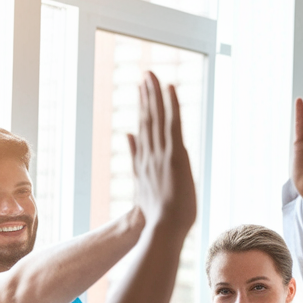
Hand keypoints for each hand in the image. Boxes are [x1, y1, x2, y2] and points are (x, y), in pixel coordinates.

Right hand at [130, 72, 196, 231]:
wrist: (163, 227)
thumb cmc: (158, 215)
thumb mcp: (143, 188)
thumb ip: (135, 162)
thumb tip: (128, 138)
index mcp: (145, 163)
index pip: (144, 130)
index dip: (143, 109)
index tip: (142, 90)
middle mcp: (150, 154)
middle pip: (147, 119)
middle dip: (146, 95)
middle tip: (146, 74)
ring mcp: (161, 154)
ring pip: (157, 118)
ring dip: (154, 94)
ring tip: (151, 75)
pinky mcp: (175, 155)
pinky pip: (173, 124)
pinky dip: (171, 105)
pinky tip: (169, 87)